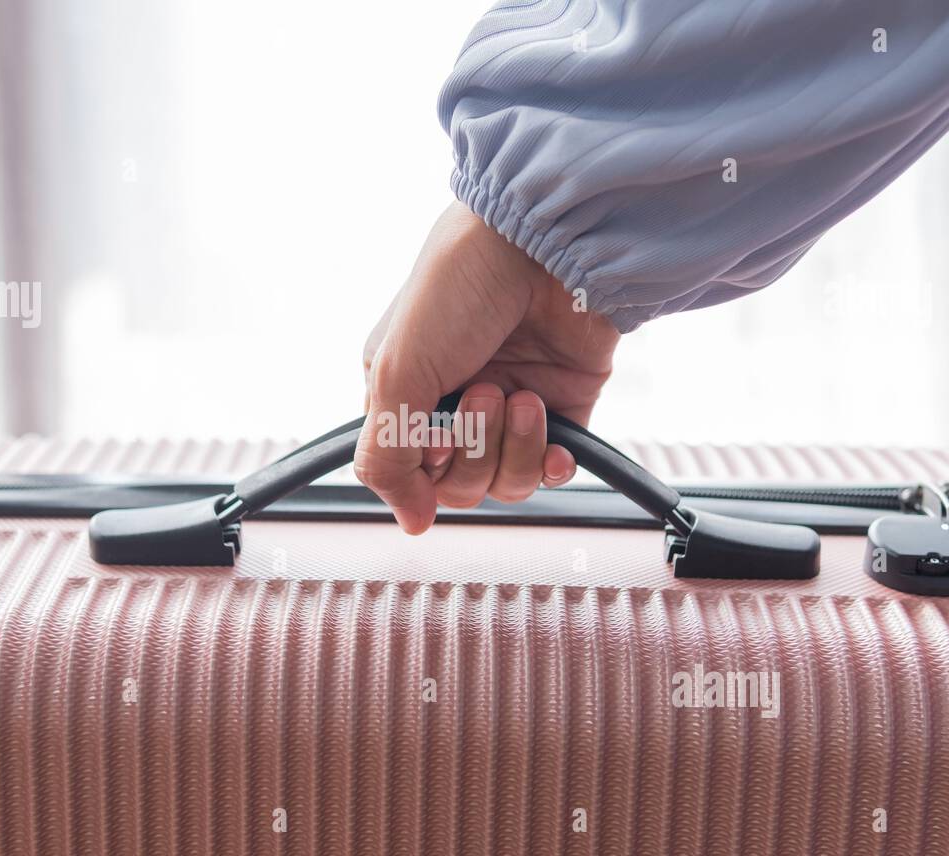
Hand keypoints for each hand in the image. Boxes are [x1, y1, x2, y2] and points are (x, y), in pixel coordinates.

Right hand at [356, 201, 619, 533]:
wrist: (545, 241)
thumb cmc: (459, 285)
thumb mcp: (397, 372)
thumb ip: (386, 456)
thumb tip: (411, 521)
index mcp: (404, 389)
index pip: (405, 469)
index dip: (424, 467)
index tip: (432, 438)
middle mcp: (454, 401)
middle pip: (458, 484)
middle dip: (473, 449)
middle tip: (484, 393)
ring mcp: (508, 405)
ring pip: (505, 482)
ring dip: (512, 447)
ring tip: (522, 396)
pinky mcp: (561, 406)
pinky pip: (550, 468)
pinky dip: (549, 460)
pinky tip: (550, 434)